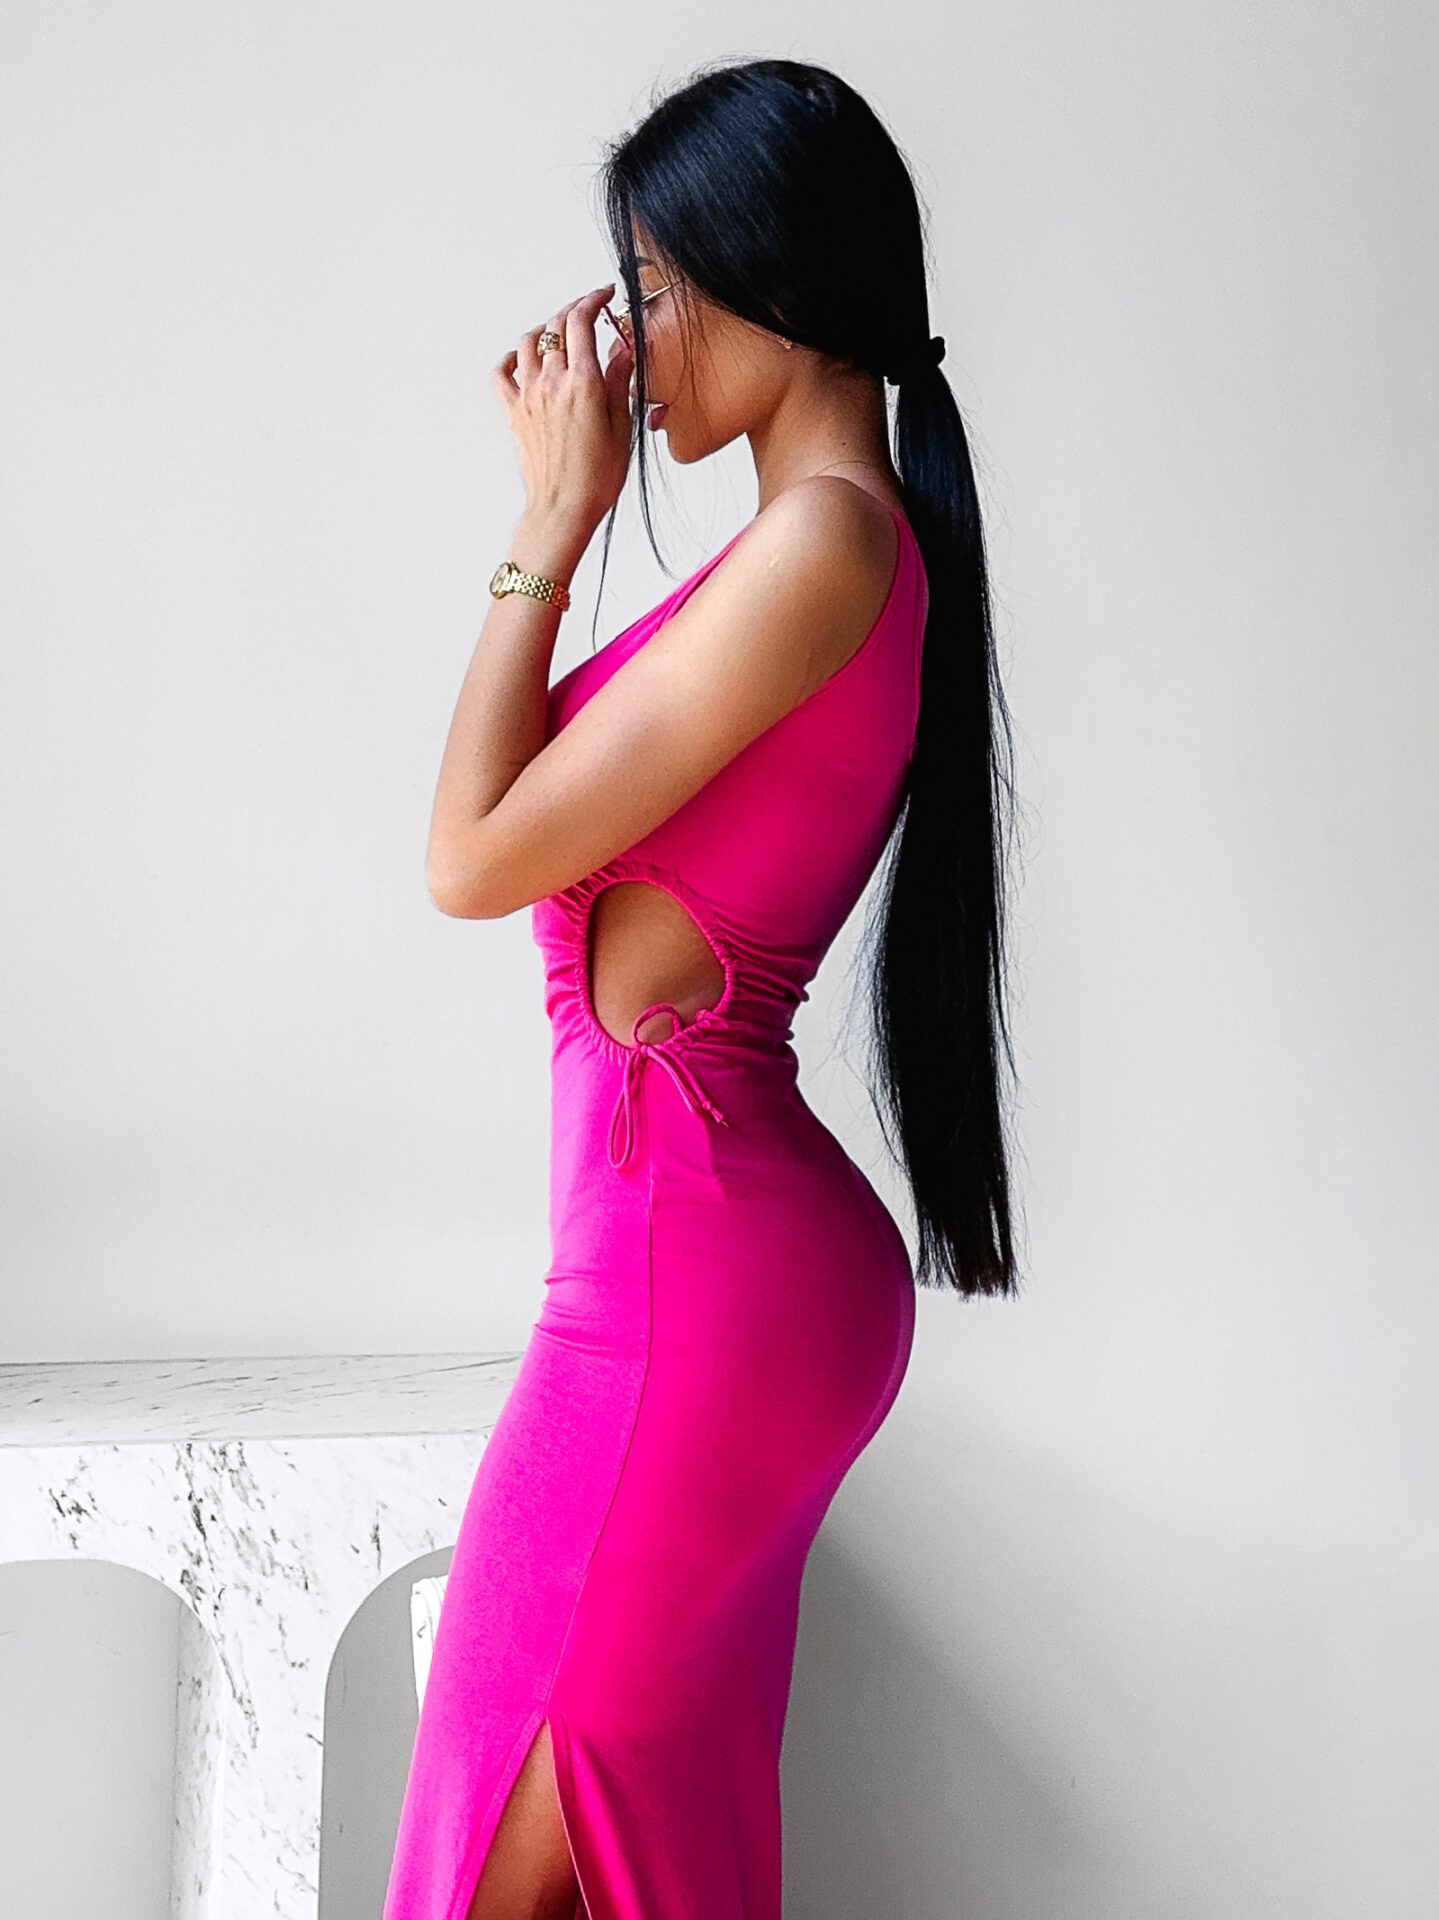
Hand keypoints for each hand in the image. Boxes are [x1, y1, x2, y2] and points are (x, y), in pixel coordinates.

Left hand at [491, 282, 635, 528]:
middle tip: (589, 312)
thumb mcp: (622, 426)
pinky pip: (502, 372)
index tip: (605, 296)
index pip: (582, 321)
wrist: (564, 508)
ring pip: (528, 341)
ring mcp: (529, 395)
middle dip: (575, 310)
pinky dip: (511, 358)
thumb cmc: (597, 477)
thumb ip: (620, 380)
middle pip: (557, 324)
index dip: (594, 299)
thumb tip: (624, 348)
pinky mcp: (514, 411)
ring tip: (560, 334)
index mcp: (583, 383)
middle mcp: (552, 382)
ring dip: (546, 328)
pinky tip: (523, 360)